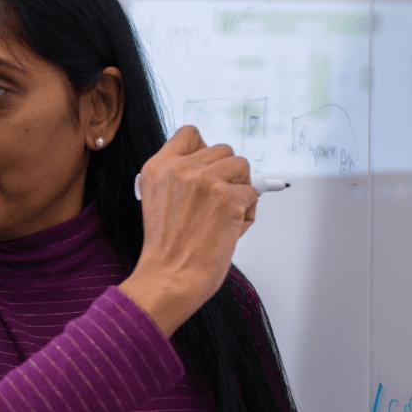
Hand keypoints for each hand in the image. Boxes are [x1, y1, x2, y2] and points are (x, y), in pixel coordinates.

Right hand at [118, 125, 257, 336]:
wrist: (169, 278)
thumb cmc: (169, 249)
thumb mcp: (160, 201)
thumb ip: (182, 178)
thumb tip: (222, 167)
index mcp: (157, 168)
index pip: (190, 134)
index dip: (206, 150)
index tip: (209, 169)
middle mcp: (179, 169)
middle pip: (223, 149)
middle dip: (229, 172)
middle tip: (222, 198)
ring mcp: (205, 181)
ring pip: (242, 165)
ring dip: (242, 187)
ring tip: (227, 213)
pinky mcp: (228, 198)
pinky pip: (254, 192)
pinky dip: (248, 211)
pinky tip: (231, 228)